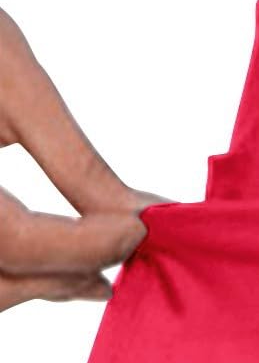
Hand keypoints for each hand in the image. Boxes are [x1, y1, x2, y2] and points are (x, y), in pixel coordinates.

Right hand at [0, 5, 168, 312]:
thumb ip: (71, 157)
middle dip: (68, 272)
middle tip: (130, 247)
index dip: (85, 246)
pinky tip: (64, 268)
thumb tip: (139, 212)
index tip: (141, 228)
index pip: (15, 241)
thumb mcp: (12, 78)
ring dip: (42, 284)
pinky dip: (17, 276)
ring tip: (99, 269)